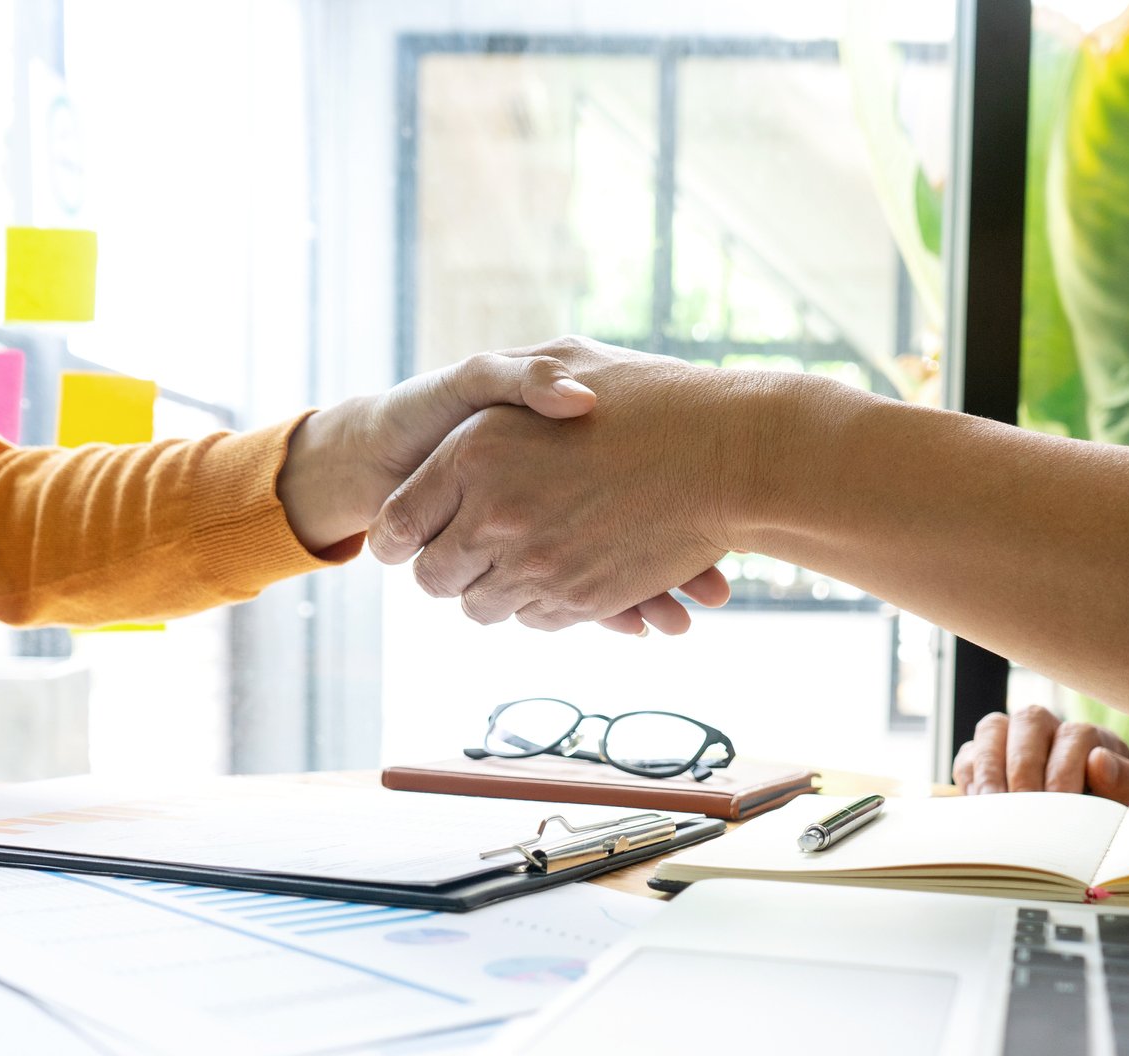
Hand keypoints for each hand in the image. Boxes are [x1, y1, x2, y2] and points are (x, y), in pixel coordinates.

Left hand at [369, 337, 787, 632]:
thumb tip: (467, 430)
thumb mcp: (566, 360)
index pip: (398, 524)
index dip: (399, 537)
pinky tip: (568, 572)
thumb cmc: (651, 398)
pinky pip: (537, 622)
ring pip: (482, 610)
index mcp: (473, 452)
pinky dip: (543, 607)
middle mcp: (494, 514)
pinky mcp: (582, 600)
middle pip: (433, 581)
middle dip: (444, 573)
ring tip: (522, 561)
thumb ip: (505, 386)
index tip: (413, 537)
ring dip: (493, 594)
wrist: (731, 450)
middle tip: (466, 556)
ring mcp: (538, 564)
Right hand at [951, 705, 1128, 802]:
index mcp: (1087, 737)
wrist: (1084, 835)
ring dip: (991, 768)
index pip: (1074, 735)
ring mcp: (1011, 739)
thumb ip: (1125, 781)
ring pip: (993, 728)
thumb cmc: (1108, 814)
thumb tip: (1098, 760)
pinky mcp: (981, 759)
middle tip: (1024, 809)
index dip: (1065, 770)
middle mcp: (1048, 729)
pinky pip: (967, 754)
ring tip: (995, 807)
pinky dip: (970, 778)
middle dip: (1025, 769)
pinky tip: (980, 807)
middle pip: (1029, 720)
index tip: (1062, 806)